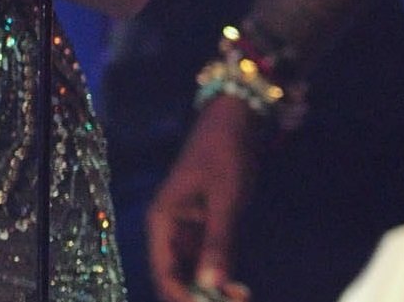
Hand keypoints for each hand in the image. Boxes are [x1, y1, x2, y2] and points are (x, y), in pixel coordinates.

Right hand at [145, 96, 258, 301]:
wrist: (236, 119)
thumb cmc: (225, 153)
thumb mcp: (225, 199)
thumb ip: (218, 243)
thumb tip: (211, 285)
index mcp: (162, 221)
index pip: (164, 274)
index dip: (185, 298)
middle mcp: (169, 230)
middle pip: (176, 279)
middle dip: (201, 296)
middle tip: (236, 300)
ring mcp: (186, 230)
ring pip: (193, 274)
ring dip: (213, 289)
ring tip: (241, 296)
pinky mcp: (204, 227)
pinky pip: (207, 261)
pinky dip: (220, 275)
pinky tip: (239, 287)